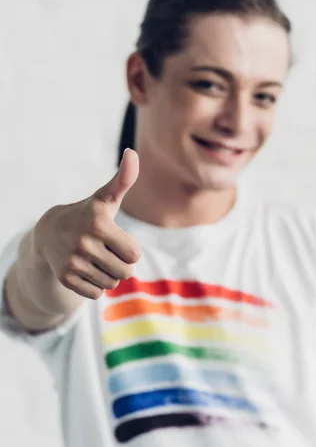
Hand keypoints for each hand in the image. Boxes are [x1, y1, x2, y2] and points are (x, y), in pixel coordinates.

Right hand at [35, 148, 140, 299]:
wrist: (50, 232)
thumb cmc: (88, 214)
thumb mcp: (105, 198)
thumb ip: (123, 179)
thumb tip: (133, 153)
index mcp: (99, 224)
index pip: (135, 254)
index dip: (130, 249)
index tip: (117, 239)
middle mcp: (85, 244)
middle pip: (126, 272)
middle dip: (121, 264)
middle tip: (107, 251)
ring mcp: (73, 263)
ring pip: (112, 284)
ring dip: (109, 275)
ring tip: (96, 259)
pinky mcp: (66, 279)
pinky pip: (97, 294)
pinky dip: (96, 286)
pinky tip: (86, 270)